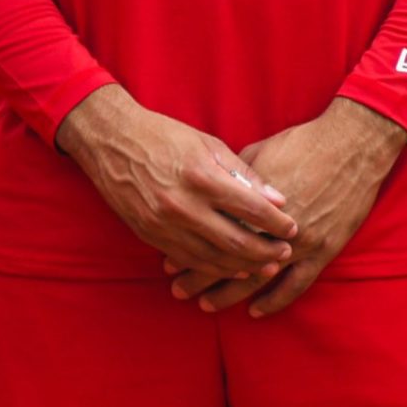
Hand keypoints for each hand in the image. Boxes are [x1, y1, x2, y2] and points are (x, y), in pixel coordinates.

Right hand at [57, 85, 297, 278]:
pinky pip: (190, 261)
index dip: (277, 223)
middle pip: (236, 242)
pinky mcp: (151, 236)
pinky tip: (233, 270)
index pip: (251, 210)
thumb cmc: (165, 136)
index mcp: (202, 178)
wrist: (112, 142)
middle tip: (286, 253)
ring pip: (214, 259)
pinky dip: (215, 269)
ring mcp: (165, 226)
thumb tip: (277, 199)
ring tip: (266, 266)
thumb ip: (243, 174)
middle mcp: (184, 206)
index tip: (294, 227)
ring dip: (244, 267)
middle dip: (266, 251)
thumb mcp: (208, 144)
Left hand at [167, 97, 406, 317]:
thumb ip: (234, 181)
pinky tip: (254, 311)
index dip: (189, 250)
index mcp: (251, 201)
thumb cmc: (302, 142)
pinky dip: (274, 301)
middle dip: (200, 277)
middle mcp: (271, 226)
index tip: (169, 262)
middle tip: (178, 290)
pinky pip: (296, 285)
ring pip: (256, 278)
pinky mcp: (323, 250)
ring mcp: (299, 242)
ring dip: (228, 294)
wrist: (352, 145)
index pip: (212, 234)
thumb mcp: (258, 153)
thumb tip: (209, 195)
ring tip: (205, 305)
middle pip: (228, 259)